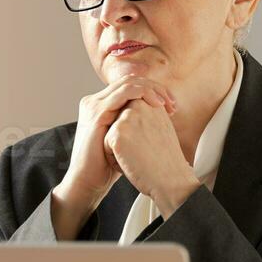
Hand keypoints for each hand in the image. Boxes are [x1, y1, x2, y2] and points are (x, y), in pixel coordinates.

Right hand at [51, 77, 174, 236]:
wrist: (88, 181)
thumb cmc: (107, 165)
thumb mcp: (124, 139)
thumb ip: (134, 124)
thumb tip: (157, 117)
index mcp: (101, 105)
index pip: (131, 86)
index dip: (154, 91)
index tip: (171, 106)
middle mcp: (96, 101)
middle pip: (131, 80)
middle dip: (156, 89)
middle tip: (173, 103)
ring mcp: (95, 105)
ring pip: (129, 82)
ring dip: (153, 90)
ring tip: (167, 103)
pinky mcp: (97, 113)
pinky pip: (125, 92)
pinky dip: (144, 94)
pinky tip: (157, 104)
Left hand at [104, 100, 201, 217]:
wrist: (171, 180)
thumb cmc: (166, 160)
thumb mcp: (161, 128)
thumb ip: (146, 114)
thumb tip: (128, 113)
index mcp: (150, 102)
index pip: (127, 117)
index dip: (135, 137)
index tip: (151, 146)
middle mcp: (139, 105)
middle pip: (116, 124)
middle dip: (125, 141)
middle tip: (146, 152)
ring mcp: (127, 117)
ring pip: (110, 134)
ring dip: (119, 150)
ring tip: (139, 157)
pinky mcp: (117, 132)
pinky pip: (106, 146)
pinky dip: (115, 159)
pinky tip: (133, 163)